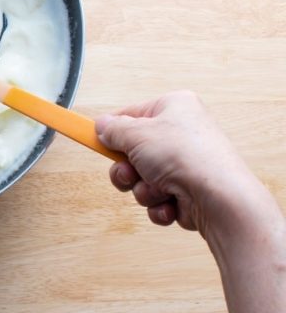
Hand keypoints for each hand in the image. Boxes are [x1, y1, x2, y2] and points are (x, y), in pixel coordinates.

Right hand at [95, 90, 264, 236]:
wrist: (221, 199)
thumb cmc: (188, 158)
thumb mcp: (137, 134)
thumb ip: (113, 129)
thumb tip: (101, 125)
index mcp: (174, 108)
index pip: (130, 115)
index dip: (110, 130)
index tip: (90, 137)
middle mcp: (181, 134)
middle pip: (132, 151)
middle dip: (126, 170)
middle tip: (130, 172)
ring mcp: (185, 164)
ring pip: (141, 179)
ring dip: (142, 189)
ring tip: (157, 189)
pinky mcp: (188, 191)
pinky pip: (156, 198)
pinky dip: (158, 204)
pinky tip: (170, 204)